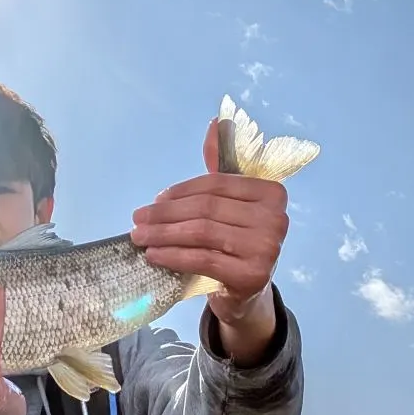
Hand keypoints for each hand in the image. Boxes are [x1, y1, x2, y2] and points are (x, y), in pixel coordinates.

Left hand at [130, 117, 288, 355]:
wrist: (246, 292)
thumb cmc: (234, 242)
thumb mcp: (230, 204)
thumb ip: (222, 167)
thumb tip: (216, 122)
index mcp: (272, 194)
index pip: (216, 186)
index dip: (181, 192)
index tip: (154, 201)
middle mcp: (275, 219)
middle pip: (206, 209)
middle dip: (166, 214)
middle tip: (137, 220)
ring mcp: (266, 249)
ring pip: (201, 233)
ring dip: (163, 234)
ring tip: (139, 237)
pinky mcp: (251, 275)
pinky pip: (202, 259)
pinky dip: (173, 256)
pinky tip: (153, 255)